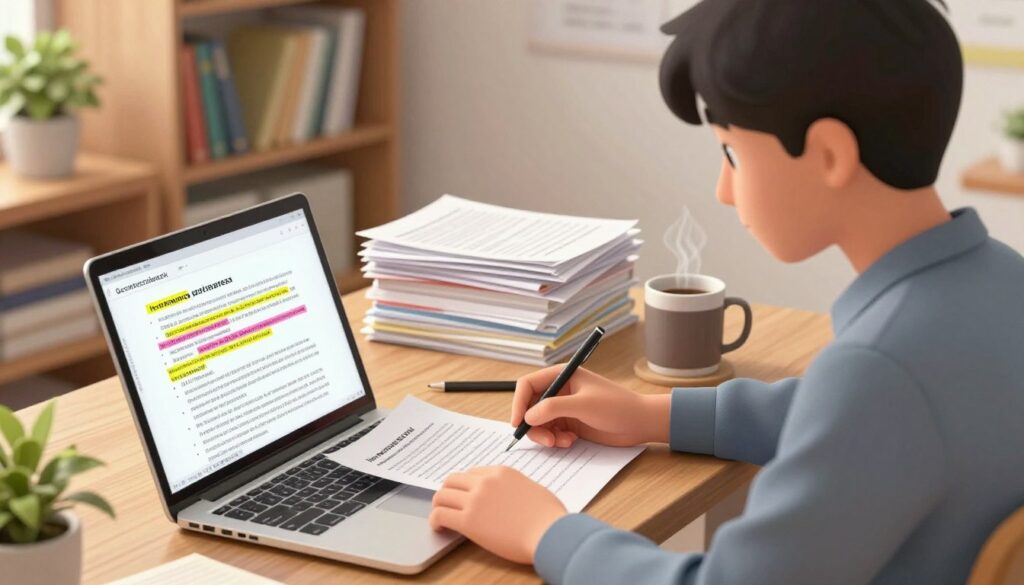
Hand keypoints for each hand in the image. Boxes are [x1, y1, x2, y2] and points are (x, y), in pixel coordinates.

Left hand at [429, 466, 566, 563]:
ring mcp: (475, 500)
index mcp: (501, 472)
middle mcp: (485, 482)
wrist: (550, 533)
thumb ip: (514, 487)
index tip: (463, 496)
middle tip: (448, 505)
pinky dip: (435, 521)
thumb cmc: (549, 516)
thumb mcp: (532, 489)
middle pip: (452, 480)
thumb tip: (507, 495)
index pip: (471, 474)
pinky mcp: (468, 521)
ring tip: (441, 517)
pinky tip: (440, 528)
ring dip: (438, 506)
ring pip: (441, 496)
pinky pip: (439, 515)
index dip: (465, 486)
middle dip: (448, 492)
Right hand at [511, 366, 669, 447]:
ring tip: (562, 442)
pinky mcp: (569, 423)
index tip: (518, 423)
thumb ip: (553, 408)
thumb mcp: (583, 405)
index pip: (527, 385)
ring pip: (538, 423)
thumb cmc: (617, 406)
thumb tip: (528, 416)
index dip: (519, 402)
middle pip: (530, 406)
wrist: (639, 423)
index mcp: (561, 375)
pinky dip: (556, 440)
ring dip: (546, 435)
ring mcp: (564, 408)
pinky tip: (571, 441)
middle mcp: (559, 390)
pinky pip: (550, 433)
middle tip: (545, 441)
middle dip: (533, 425)